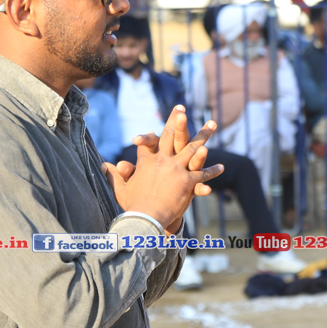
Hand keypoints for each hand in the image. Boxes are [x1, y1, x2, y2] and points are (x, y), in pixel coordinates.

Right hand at [102, 106, 223, 233]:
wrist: (145, 218)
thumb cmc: (133, 205)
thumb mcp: (122, 189)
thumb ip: (115, 175)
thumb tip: (105, 165)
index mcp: (147, 161)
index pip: (149, 141)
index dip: (153, 130)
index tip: (144, 128)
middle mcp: (162, 160)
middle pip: (171, 136)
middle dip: (178, 121)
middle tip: (183, 109)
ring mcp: (176, 169)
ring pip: (192, 148)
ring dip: (203, 135)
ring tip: (212, 124)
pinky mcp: (187, 181)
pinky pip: (202, 173)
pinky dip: (212, 170)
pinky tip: (221, 167)